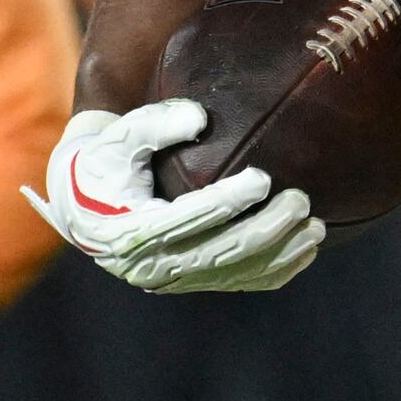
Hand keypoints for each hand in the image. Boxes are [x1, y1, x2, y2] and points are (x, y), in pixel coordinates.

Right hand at [21, 102, 321, 295]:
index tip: (263, 178)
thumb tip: (200, 118)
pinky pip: (241, 282)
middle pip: (221, 252)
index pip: (187, 219)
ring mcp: (175, 278)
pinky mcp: (193, 282)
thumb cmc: (105, 163)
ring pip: (237, 272)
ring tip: (315, 224)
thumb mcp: (118, 138)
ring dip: (282, 252)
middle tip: (301, 200)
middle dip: (268, 229)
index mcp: (129, 230)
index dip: (227, 202)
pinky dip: (278, 270)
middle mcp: (152, 264)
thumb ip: (154, 124)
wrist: (85, 207)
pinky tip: (306, 249)